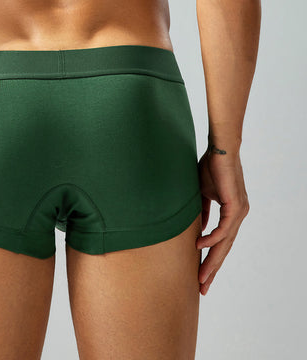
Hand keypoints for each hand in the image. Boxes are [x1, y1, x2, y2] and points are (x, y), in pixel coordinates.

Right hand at [196, 146, 249, 294]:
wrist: (220, 149)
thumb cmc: (210, 167)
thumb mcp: (203, 194)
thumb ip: (202, 212)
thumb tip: (198, 229)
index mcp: (232, 213)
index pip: (222, 242)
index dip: (212, 259)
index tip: (201, 275)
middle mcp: (238, 215)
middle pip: (225, 248)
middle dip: (213, 269)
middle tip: (202, 287)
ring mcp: (239, 211)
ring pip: (225, 243)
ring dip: (212, 260)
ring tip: (201, 275)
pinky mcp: (235, 206)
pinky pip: (224, 228)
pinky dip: (211, 238)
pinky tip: (200, 245)